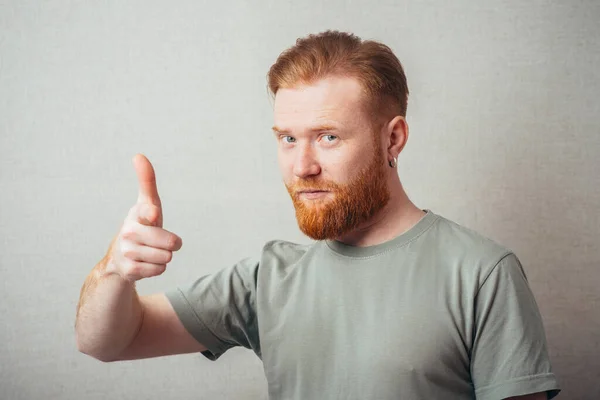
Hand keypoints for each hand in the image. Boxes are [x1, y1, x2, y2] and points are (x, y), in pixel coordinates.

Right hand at [105, 154, 182, 281]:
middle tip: (159, 240)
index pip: (148, 212)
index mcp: (137, 214)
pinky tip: (145, 262)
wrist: (119, 257)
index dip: (151, 214)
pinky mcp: (130, 270)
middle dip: (171, 244)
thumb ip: (147, 182)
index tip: (152, 212)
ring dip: (163, 256)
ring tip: (150, 251)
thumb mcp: (147, 204)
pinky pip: (160, 270)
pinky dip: (157, 268)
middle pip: (170, 243)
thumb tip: (138, 155)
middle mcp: (130, 232)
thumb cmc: (141, 225)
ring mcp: (128, 252)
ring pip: (166, 258)